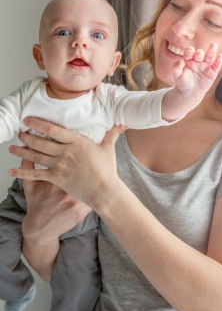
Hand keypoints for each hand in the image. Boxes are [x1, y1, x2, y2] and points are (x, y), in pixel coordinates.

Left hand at [9, 119, 124, 209]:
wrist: (104, 190)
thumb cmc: (107, 170)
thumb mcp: (108, 149)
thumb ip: (111, 134)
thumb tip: (121, 123)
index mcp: (76, 142)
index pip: (53, 130)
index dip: (38, 123)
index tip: (28, 120)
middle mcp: (65, 152)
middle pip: (40, 141)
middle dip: (27, 136)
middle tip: (19, 132)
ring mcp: (59, 165)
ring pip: (35, 155)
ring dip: (22, 150)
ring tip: (12, 146)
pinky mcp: (56, 178)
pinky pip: (35, 173)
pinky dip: (22, 171)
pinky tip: (12, 170)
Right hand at [21, 158, 91, 241]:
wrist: (40, 228)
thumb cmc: (36, 204)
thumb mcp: (30, 185)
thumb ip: (28, 166)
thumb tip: (26, 148)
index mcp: (55, 183)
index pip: (72, 165)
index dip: (78, 159)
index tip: (82, 155)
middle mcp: (67, 193)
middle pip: (84, 175)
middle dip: (90, 168)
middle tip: (94, 163)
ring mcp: (76, 203)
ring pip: (93, 187)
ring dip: (96, 181)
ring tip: (99, 175)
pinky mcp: (82, 212)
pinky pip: (95, 200)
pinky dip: (96, 194)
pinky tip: (98, 189)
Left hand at [173, 42, 221, 98]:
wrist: (190, 92)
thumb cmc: (183, 82)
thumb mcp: (177, 76)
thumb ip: (176, 68)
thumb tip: (180, 61)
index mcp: (189, 59)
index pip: (189, 52)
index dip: (189, 51)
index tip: (189, 51)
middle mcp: (198, 60)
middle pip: (199, 53)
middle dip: (199, 53)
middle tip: (198, 54)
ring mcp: (206, 65)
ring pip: (209, 56)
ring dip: (211, 50)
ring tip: (213, 45)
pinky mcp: (213, 71)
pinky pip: (216, 65)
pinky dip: (219, 61)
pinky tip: (220, 56)